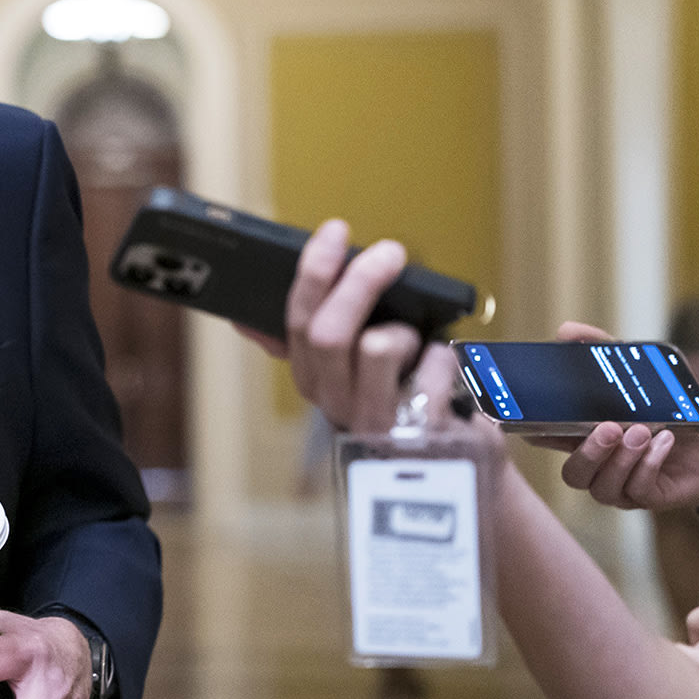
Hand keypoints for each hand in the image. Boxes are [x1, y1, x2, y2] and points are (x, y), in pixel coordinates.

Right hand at [242, 220, 495, 451]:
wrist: (456, 467)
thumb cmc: (402, 405)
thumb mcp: (349, 376)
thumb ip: (310, 344)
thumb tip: (242, 320)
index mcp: (314, 380)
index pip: (297, 321)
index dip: (313, 271)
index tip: (335, 231)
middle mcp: (336, 405)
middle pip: (327, 332)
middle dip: (358, 281)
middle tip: (389, 253)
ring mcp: (376, 422)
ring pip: (377, 346)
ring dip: (405, 331)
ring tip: (416, 345)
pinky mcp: (421, 431)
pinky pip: (434, 366)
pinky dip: (446, 358)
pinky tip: (443, 376)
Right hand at [523, 323, 698, 510]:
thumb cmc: (680, 408)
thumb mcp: (645, 372)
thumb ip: (606, 351)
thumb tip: (566, 330)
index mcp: (590, 436)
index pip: (551, 441)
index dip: (538, 434)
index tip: (538, 417)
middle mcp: (603, 465)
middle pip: (573, 474)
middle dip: (588, 453)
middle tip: (610, 427)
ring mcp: (624, 484)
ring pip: (601, 488)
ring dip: (621, 459)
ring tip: (644, 431)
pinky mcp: (650, 497)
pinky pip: (638, 490)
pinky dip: (649, 463)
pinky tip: (665, 441)